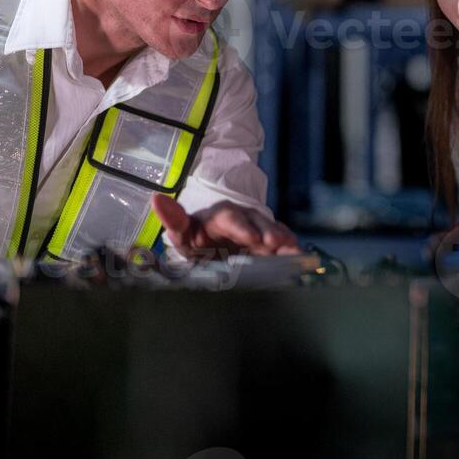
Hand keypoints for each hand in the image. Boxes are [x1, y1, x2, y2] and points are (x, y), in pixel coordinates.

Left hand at [150, 194, 300, 256]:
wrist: (211, 249)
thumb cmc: (195, 239)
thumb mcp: (183, 232)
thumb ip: (174, 219)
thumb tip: (157, 198)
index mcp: (220, 215)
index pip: (230, 218)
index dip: (242, 228)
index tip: (253, 239)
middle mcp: (243, 218)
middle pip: (257, 222)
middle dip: (268, 233)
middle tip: (277, 244)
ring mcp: (259, 230)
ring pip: (273, 231)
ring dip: (283, 241)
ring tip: (294, 252)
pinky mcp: (270, 243)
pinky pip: (282, 243)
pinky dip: (291, 251)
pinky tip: (300, 259)